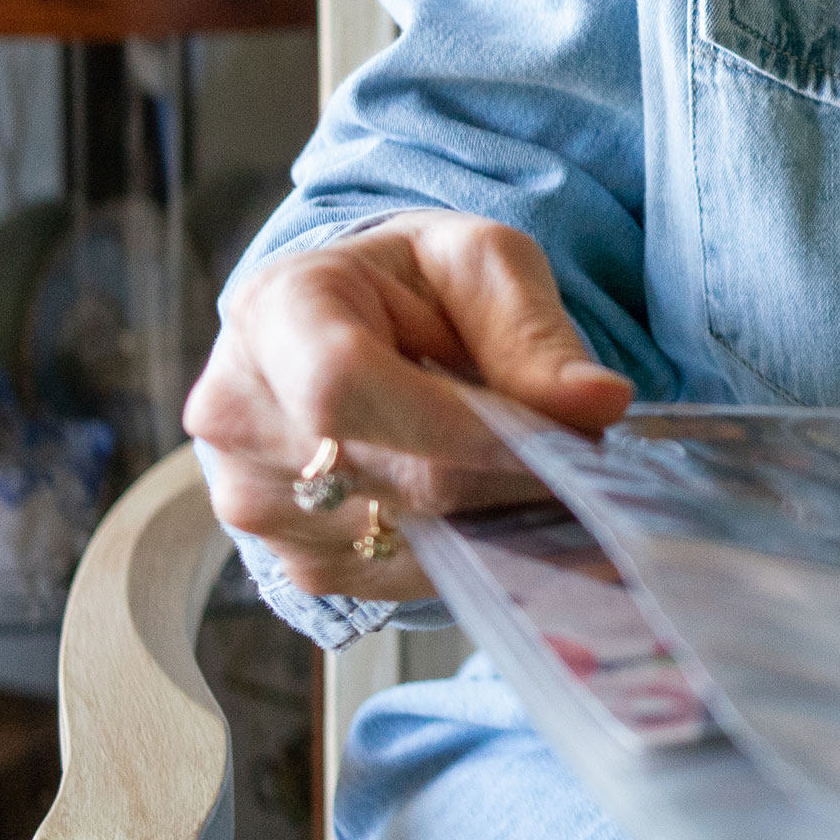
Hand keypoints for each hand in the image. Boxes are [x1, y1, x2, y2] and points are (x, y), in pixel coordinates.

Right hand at [183, 212, 631, 601]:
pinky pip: (403, 573)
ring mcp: (254, 501)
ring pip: (407, 535)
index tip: (558, 437)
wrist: (354, 325)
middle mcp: (240, 414)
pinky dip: (469, 542)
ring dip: (497, 510)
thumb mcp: (481, 265)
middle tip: (591, 453)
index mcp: (273, 312)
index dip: (456, 426)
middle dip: (509, 471)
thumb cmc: (416, 284)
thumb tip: (599, 403)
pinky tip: (491, 495)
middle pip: (391, 475)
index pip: (343, 386)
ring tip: (538, 462)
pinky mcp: (291, 563)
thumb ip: (534, 334)